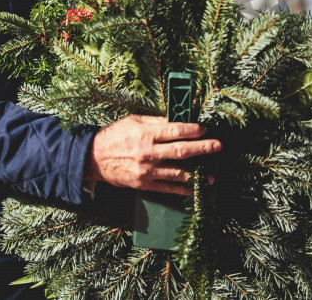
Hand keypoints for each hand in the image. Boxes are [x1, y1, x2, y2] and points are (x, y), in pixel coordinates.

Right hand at [85, 115, 220, 195]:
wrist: (94, 158)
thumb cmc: (114, 136)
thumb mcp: (133, 121)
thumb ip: (156, 122)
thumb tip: (178, 121)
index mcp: (145, 134)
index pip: (175, 130)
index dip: (193, 130)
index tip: (204, 130)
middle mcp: (148, 153)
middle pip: (181, 151)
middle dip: (203, 148)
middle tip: (217, 146)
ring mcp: (147, 171)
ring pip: (178, 173)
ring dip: (197, 174)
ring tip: (211, 175)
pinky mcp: (144, 184)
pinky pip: (168, 188)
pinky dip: (183, 189)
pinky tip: (194, 188)